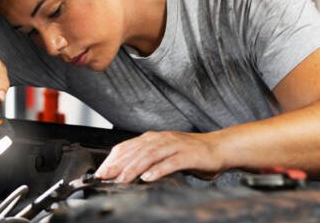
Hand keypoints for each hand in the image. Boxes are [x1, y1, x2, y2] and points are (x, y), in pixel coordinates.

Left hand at [94, 131, 223, 182]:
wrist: (219, 148)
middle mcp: (161, 139)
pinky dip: (158, 170)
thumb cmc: (190, 154)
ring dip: (134, 168)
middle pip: (135, 151)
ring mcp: (174, 146)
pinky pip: (170, 162)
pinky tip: (148, 178)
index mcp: (153, 138)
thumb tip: (126, 172)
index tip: (101, 172)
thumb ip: (147, 161)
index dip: (112, 159)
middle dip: (118, 165)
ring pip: (149, 155)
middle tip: (105, 177)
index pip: (126, 147)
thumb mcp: (164, 155)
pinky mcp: (188, 155)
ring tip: (122, 179)